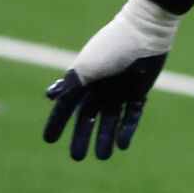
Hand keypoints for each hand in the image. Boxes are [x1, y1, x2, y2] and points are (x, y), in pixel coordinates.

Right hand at [43, 0, 178, 160]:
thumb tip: (49, 97)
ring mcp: (120, 90)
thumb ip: (69, 85)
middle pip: (88, 118)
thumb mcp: (87, 67)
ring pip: (110, 120)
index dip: (57, 122)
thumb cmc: (112, 48)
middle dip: (82, 137)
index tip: (48, 140)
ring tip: (102, 157)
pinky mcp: (139, 92)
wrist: (145, 33)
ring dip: (105, 138)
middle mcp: (100, 87)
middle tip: (77, 158)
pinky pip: (131, 116)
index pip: (67, 106)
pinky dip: (126, 130)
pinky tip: (122, 145)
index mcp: (83, 79)